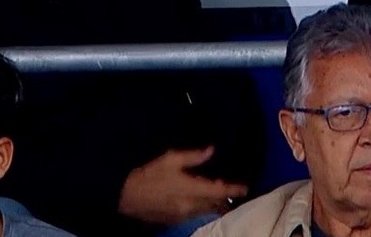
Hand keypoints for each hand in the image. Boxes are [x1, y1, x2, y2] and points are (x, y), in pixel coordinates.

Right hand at [118, 147, 248, 225]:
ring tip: (222, 199)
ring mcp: (182, 216)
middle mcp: (191, 206)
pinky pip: (195, 215)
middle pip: (215, 205)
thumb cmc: (149, 174)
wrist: (125, 196)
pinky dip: (202, 208)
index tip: (245, 187)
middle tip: (236, 194)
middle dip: (226, 200)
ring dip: (215, 205)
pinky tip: (202, 203)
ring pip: (206, 211)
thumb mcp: (170, 159)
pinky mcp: (174, 220)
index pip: (219, 191)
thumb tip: (212, 150)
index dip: (234, 189)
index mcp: (192, 190)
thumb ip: (193, 156)